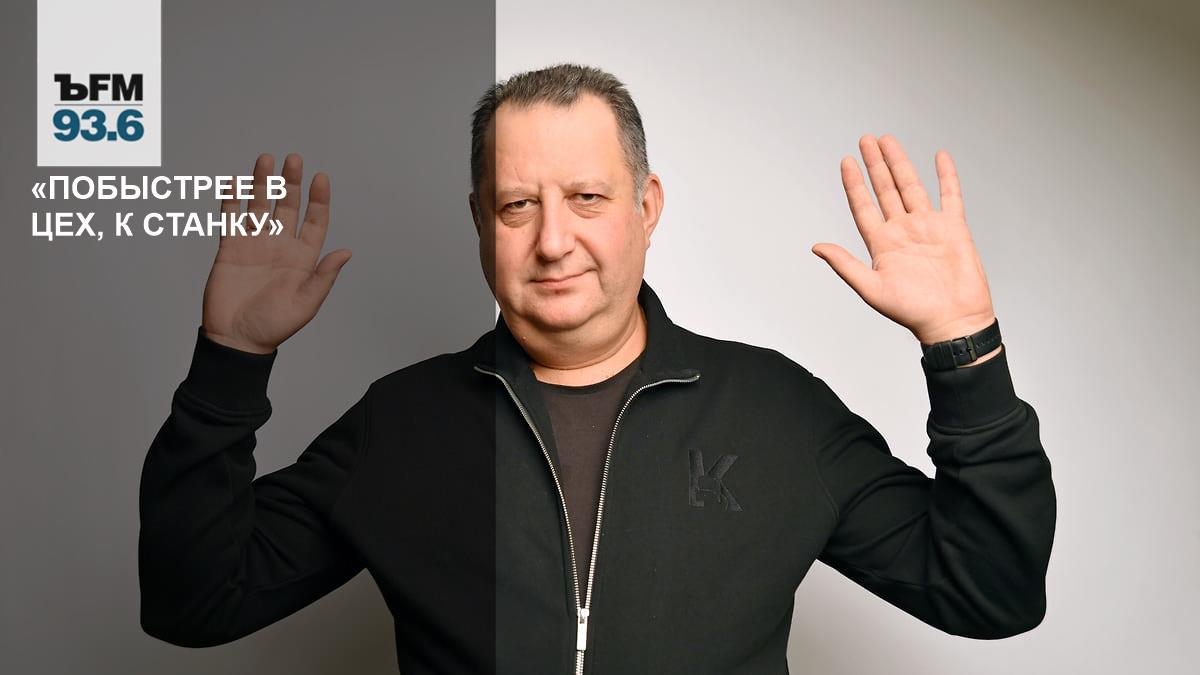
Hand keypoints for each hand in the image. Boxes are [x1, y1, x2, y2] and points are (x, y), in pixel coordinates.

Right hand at [201, 153, 351, 353]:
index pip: (314, 222)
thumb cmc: (274, 326)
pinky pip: (231, 219)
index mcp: (303, 258)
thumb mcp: (307, 303)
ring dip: (262, 183)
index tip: (321, 178)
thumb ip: (324, 275)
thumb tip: (346, 252)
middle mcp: (280, 246)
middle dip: (291, 183)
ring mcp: (255, 244)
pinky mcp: (230, 248)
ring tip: (265, 160)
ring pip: (260, 206)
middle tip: (293, 159)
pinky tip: (234, 182)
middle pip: (287, 207)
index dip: (319, 200)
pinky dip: (232, 201)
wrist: (237, 338)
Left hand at [812, 134, 995, 345]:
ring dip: (900, 163)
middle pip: (885, 189)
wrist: (952, 321)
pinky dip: (946, 175)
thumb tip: (816, 247)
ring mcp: (928, 226)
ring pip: (911, 186)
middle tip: (865, 140)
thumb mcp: (872, 288)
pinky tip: (939, 157)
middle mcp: (903, 231)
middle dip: (875, 164)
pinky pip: (950, 195)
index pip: (863, 206)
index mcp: (882, 244)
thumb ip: (845, 265)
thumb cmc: (913, 312)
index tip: (846, 162)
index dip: (854, 184)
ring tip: (888, 141)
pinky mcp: (953, 227)